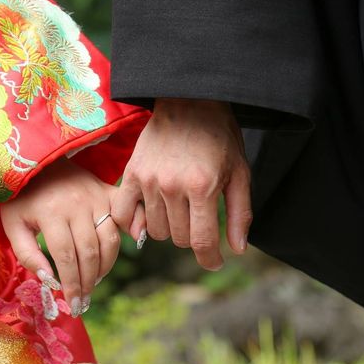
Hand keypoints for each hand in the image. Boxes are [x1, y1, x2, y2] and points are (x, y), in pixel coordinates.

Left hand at [0, 157, 132, 315]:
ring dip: (105, 266)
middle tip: (84, 301)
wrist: (40, 161)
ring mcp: (96, 197)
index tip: (72, 304)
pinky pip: (127, 213)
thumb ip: (27, 254)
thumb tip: (49, 280)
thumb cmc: (23, 197)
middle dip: (88, 282)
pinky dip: (135, 228)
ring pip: (110, 239)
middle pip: (90, 252)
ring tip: (94, 281)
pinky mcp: (108, 191)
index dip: (71, 284)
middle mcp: (77, 205)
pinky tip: (134, 243)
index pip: (66, 257)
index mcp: (51, 213)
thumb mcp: (13, 224)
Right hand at [112, 98, 251, 269]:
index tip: (214, 262)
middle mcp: (172, 186)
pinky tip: (147, 217)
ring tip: (177, 210)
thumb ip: (239, 213)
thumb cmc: (219, 137)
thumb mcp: (240, 172)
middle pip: (179, 238)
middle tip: (199, 218)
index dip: (210, 259)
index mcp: (202, 187)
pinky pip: (124, 214)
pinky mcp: (131, 174)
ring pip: (155, 230)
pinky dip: (134, 223)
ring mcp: (148, 180)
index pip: (202, 242)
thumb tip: (236, 249)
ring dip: (169, 228)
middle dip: (193, 236)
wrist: (189, 101)